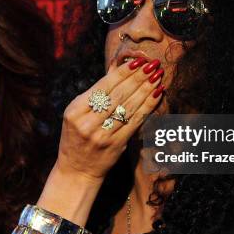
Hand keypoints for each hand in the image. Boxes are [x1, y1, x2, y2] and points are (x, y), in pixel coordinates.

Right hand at [56, 57, 164, 182]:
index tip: (137, 62)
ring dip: (146, 89)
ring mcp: (102, 135)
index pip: (103, 86)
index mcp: (75, 110)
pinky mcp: (115, 145)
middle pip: (118, 95)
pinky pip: (135, 121)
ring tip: (157, 75)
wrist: (76, 170)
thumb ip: (96, 94)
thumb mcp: (78, 113)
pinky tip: (156, 94)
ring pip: (129, 107)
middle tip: (152, 64)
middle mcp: (87, 122)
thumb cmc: (78, 136)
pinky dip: (147, 106)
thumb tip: (121, 69)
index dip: (122, 73)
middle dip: (138, 77)